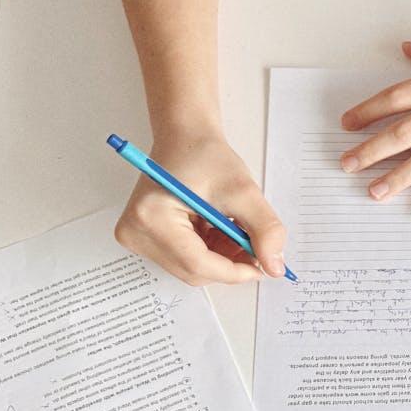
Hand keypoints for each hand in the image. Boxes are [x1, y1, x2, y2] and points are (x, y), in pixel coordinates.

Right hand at [114, 131, 285, 284]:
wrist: (185, 139)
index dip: (236, 271)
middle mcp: (135, 232)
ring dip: (221, 258)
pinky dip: (210, 251)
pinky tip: (221, 231)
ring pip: (191, 267)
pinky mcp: (144, 238)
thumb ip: (264, 230)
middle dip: (230, 264)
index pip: (197, 263)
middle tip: (257, 249)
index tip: (264, 268)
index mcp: (151, 217)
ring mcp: (137, 236)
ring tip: (237, 232)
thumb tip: (274, 267)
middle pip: (192, 270)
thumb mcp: (243, 191)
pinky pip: (184, 259)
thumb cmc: (206, 156)